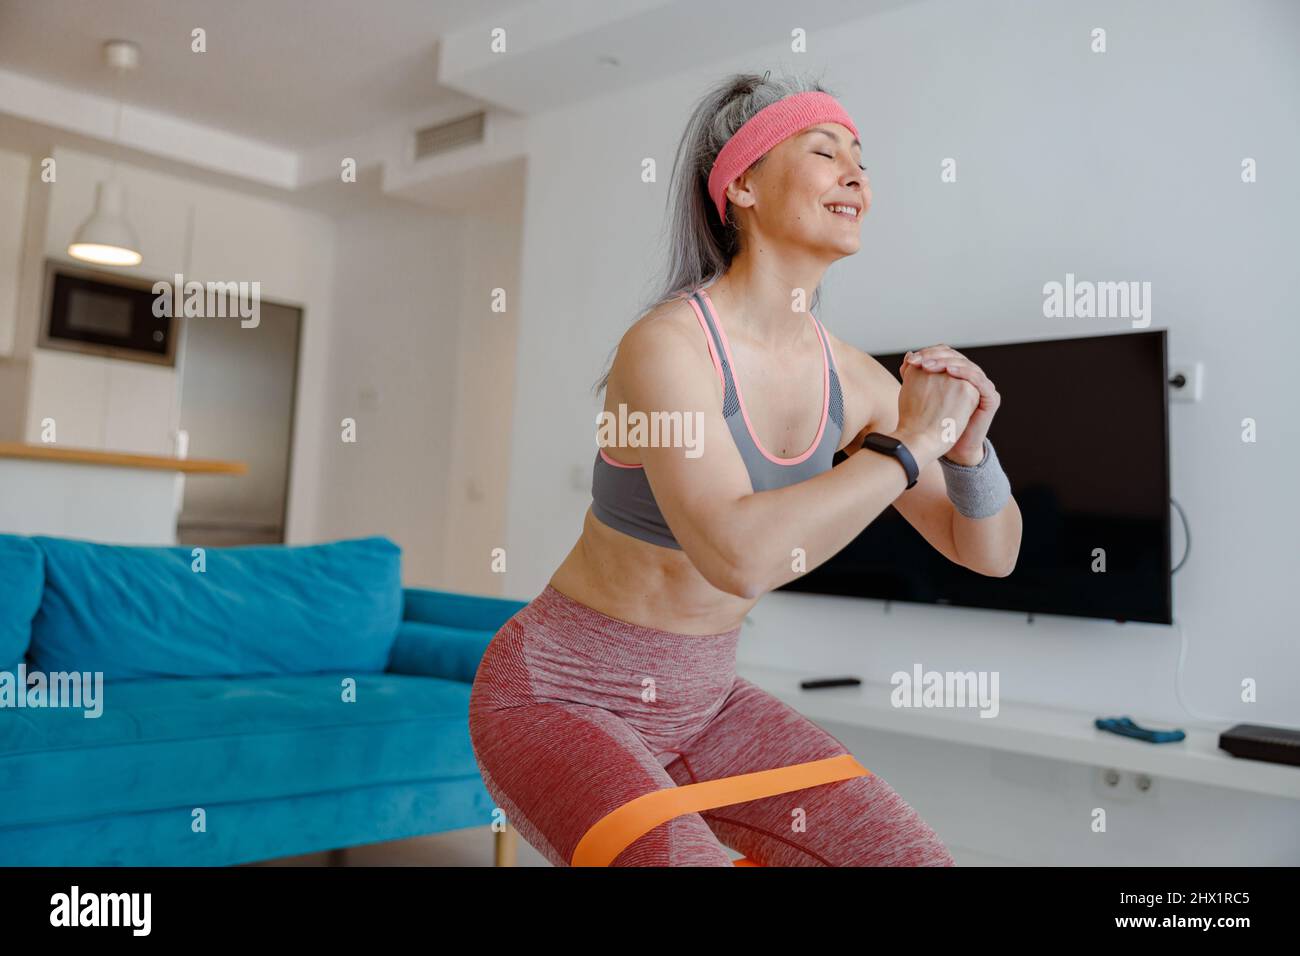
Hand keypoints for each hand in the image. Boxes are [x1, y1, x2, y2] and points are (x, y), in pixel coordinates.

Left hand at [900, 345, 1000, 464]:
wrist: (943, 446)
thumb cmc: (930, 422)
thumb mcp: (921, 394)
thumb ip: (915, 376)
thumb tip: (908, 355)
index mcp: (956, 373)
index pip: (945, 355)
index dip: (929, 353)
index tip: (911, 360)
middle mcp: (971, 377)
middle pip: (956, 357)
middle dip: (935, 357)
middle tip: (919, 362)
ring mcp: (983, 386)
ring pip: (966, 365)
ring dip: (946, 363)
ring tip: (929, 366)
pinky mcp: (991, 398)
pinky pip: (979, 380)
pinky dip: (964, 373)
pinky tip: (949, 372)